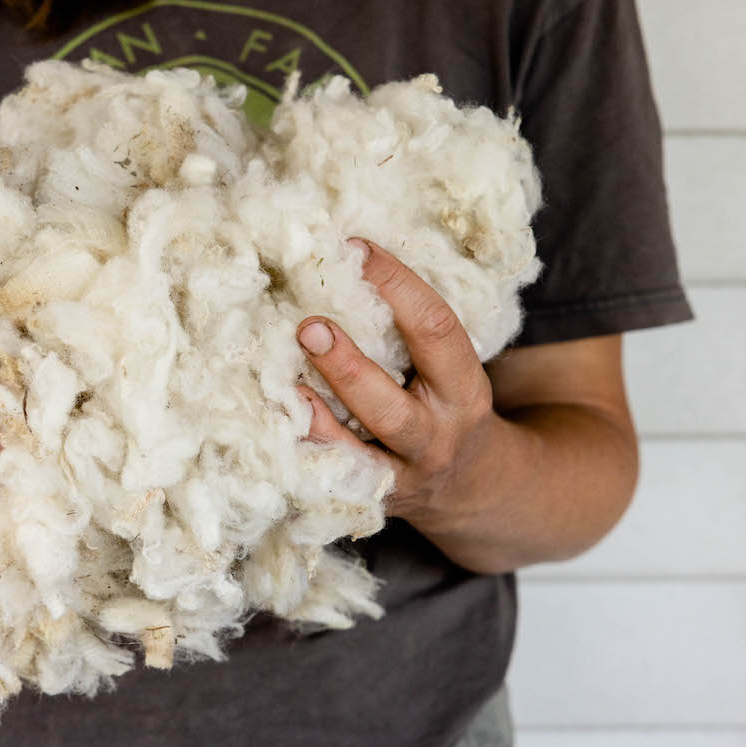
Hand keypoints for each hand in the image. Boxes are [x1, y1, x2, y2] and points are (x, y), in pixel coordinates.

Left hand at [295, 237, 502, 528]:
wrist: (472, 488)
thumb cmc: (446, 405)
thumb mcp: (450, 368)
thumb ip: (411, 328)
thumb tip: (349, 256)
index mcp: (463, 389)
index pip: (435, 329)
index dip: (398, 285)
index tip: (356, 248)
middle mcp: (436, 436)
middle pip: (391, 407)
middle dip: (347, 366)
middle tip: (309, 325)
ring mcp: (400, 474)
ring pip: (354, 451)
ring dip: (314, 416)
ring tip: (281, 380)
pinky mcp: (368, 498)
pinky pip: (328, 476)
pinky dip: (301, 449)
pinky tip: (274, 421)